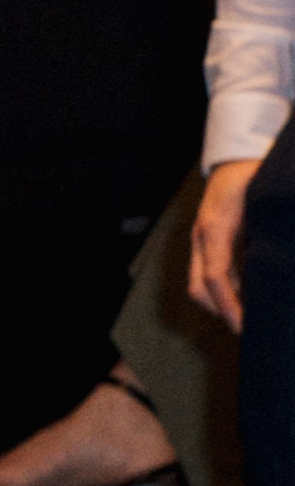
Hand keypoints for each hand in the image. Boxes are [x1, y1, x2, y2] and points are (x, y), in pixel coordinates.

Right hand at [191, 159, 258, 333]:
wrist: (236, 155)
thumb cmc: (255, 172)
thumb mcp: (267, 198)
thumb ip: (275, 229)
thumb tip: (286, 255)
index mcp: (216, 227)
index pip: (216, 278)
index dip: (230, 307)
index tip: (246, 327)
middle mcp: (202, 237)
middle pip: (200, 289)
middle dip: (223, 313)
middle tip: (251, 330)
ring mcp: (201, 239)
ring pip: (202, 284)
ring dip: (223, 304)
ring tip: (252, 318)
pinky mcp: (207, 241)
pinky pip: (211, 273)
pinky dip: (227, 290)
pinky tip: (250, 296)